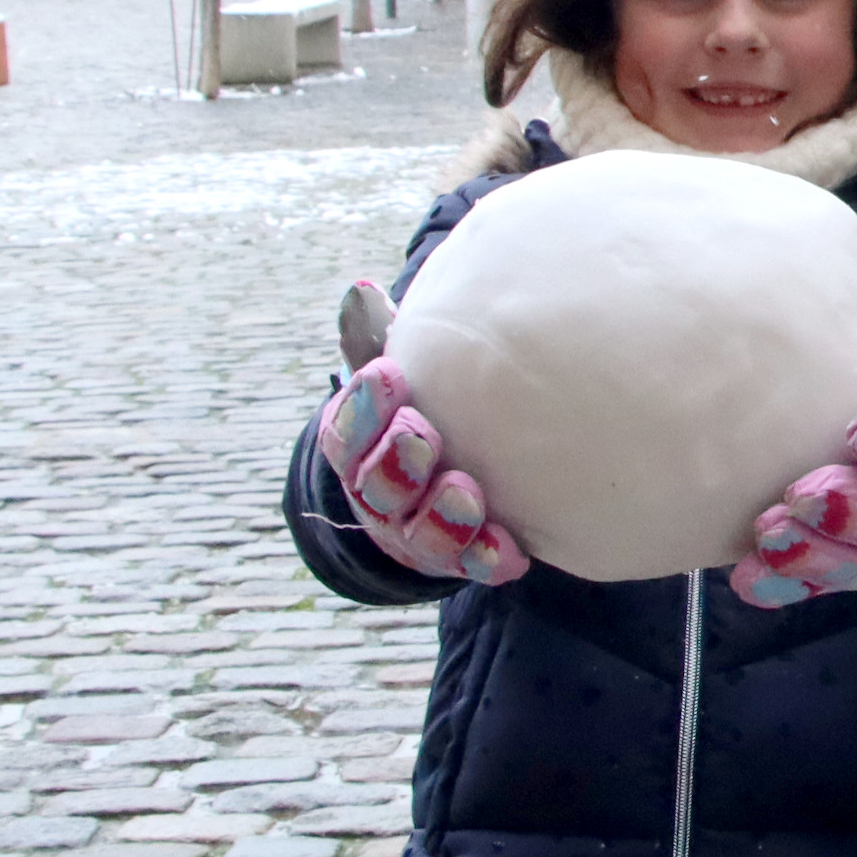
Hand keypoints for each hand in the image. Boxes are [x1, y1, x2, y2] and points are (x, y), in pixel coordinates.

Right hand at [316, 350, 529, 585]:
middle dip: (396, 462)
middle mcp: (380, 494)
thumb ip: (380, 339)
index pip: (346, 431)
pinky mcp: (461, 558)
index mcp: (360, 447)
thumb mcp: (398, 380)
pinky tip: (510, 549)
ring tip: (465, 493)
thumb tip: (361, 290)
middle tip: (421, 435)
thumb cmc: (419, 410)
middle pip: (375, 486)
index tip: (388, 374)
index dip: (364, 407)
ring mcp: (417, 532)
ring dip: (441, 516)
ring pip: (418, 535)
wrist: (433, 484)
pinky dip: (488, 558)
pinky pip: (471, 566)